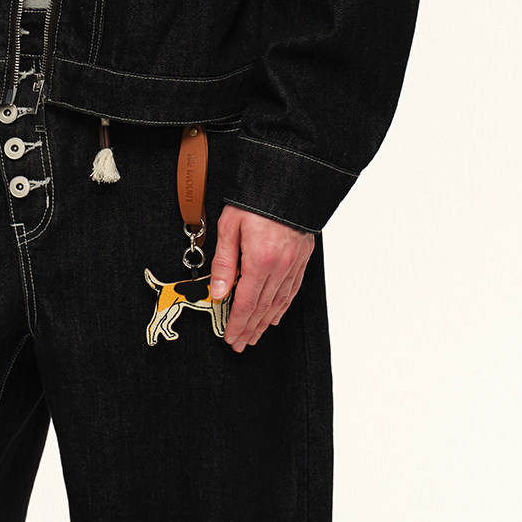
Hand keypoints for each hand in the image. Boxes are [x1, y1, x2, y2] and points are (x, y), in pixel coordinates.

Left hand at [209, 204, 314, 350]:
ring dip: (266, 322)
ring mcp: (295, 262)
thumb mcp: (229, 225)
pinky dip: (283, 306)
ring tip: (255, 335)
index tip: (230, 337)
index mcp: (260, 259)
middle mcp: (280, 265)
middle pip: (263, 307)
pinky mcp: (303, 256)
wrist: (287, 177)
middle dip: (250, 329)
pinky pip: (293, 289)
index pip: (246, 302)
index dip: (237, 323)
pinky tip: (276, 314)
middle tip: (240, 344)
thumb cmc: (255, 196)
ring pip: (280, 302)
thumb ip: (224, 262)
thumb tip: (218, 293)